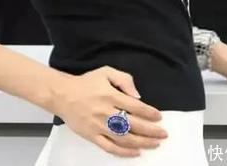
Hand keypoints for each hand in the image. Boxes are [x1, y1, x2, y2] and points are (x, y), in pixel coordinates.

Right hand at [51, 65, 168, 157]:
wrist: (63, 95)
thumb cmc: (86, 83)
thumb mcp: (105, 72)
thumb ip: (124, 79)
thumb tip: (137, 96)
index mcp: (110, 95)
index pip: (135, 107)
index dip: (150, 113)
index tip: (159, 117)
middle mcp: (106, 112)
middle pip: (133, 125)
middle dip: (151, 131)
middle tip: (163, 134)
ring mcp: (99, 126)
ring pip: (124, 139)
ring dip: (142, 143)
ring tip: (154, 144)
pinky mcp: (92, 136)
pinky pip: (110, 148)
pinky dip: (124, 152)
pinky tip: (135, 152)